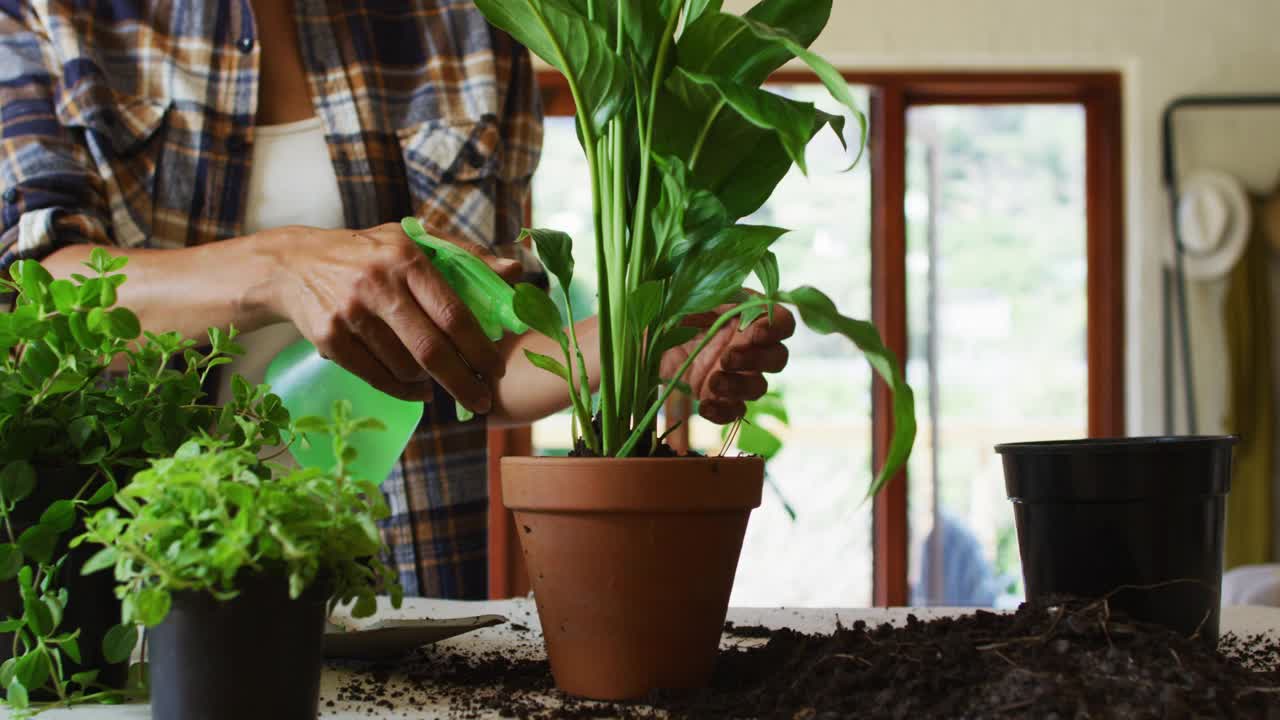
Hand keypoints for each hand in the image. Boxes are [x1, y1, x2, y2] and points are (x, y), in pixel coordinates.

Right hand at [258, 223, 521, 410]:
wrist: (293, 264)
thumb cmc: (369, 254)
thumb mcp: (412, 241)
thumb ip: (465, 256)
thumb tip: (515, 271)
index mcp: (406, 258)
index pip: (453, 312)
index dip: (479, 348)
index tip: (496, 369)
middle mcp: (378, 284)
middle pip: (431, 350)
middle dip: (463, 382)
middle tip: (481, 400)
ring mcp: (350, 313)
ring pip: (405, 368)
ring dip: (430, 382)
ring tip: (440, 379)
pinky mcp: (329, 338)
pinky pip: (377, 378)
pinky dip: (403, 390)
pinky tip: (418, 388)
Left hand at [660, 301, 795, 423]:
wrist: (642, 337)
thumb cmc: (666, 309)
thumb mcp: (686, 295)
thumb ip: (710, 294)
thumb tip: (725, 290)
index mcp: (747, 314)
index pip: (782, 322)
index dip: (777, 328)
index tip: (756, 332)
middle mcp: (748, 345)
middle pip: (778, 358)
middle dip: (757, 359)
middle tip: (726, 357)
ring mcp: (735, 373)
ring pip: (759, 387)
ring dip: (740, 386)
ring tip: (712, 381)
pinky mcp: (718, 396)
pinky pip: (734, 411)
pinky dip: (723, 412)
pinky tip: (705, 405)